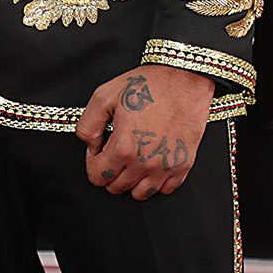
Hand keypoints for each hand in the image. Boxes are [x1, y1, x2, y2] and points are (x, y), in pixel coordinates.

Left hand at [76, 65, 214, 199]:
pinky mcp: (184, 166)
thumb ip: (88, 125)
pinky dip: (154, 181)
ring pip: (140, 194)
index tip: (98, 152)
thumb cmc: (149, 85)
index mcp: (124, 148)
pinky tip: (150, 161)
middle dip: (110, 172)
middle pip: (117, 187)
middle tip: (113, 151)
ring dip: (131, 180)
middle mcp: (146, 163)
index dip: (92, 163)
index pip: (97, 177)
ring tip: (131, 158)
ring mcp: (166, 167)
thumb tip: (90, 146)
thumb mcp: (104, 96)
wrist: (183, 79)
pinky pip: (164, 189)